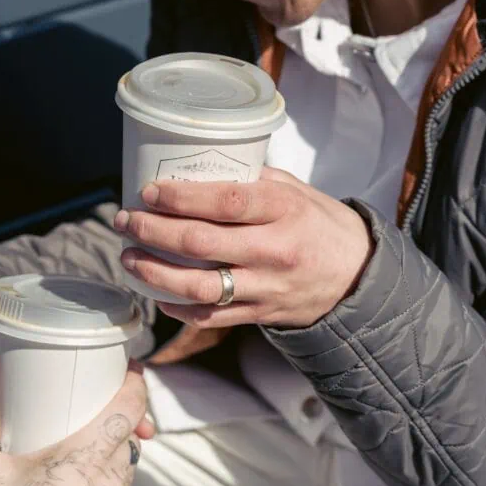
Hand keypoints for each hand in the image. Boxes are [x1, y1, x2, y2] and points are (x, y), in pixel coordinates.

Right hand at [0, 367, 152, 485]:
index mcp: (85, 457)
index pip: (129, 409)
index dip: (135, 384)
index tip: (129, 371)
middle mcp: (107, 479)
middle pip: (131, 433)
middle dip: (122, 413)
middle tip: (101, 399)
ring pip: (127, 462)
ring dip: (115, 445)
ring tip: (90, 436)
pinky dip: (107, 473)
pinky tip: (82, 475)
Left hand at [115, 167, 373, 328]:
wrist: (361, 279)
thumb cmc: (322, 224)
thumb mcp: (297, 190)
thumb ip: (252, 180)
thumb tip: (198, 168)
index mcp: (283, 210)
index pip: (224, 202)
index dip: (180, 198)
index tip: (148, 192)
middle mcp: (273, 251)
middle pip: (200, 244)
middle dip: (152, 231)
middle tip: (124, 220)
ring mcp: (266, 287)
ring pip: (200, 286)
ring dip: (154, 273)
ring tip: (128, 257)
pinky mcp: (261, 315)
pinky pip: (212, 316)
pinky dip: (179, 307)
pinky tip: (157, 294)